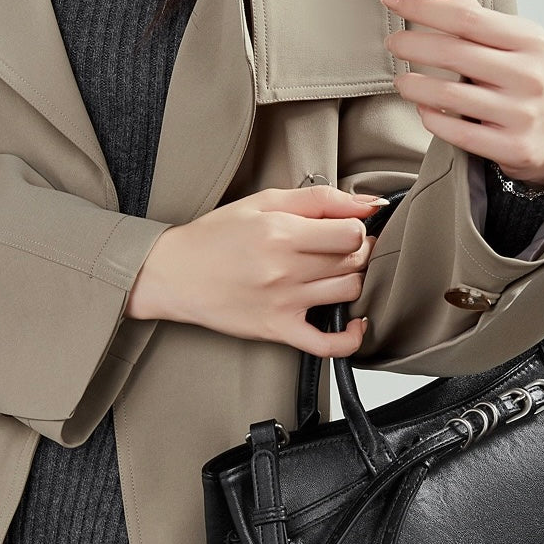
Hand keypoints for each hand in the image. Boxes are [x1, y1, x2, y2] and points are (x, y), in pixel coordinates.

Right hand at [124, 185, 387, 356]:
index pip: (351, 234)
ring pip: (349, 293)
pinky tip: (353, 324)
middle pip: (353, 261)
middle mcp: (285, 268)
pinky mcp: (278, 329)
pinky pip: (327, 344)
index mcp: (281, 231)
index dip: (356, 230)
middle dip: (358, 253)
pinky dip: (350, 338)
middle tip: (343, 251)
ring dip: (355, 283)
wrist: (174, 274)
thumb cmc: (216, 237)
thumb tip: (369, 204)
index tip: (345, 231)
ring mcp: (283, 302)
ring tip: (339, 275)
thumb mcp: (264, 202)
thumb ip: (320, 199)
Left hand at [380, 0, 543, 187]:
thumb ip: (467, 11)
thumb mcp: (509, 40)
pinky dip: (433, 119)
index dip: (423, 8)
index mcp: (530, 40)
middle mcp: (528, 76)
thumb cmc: (522, 78)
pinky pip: (460, 134)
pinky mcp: (512, 147)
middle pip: (455, 53)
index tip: (391, 0)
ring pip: (451, 97)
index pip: (466, 16)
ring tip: (400, 81)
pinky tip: (422, 109)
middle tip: (393, 43)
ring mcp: (521, 114)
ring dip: (415, 86)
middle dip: (414, 44)